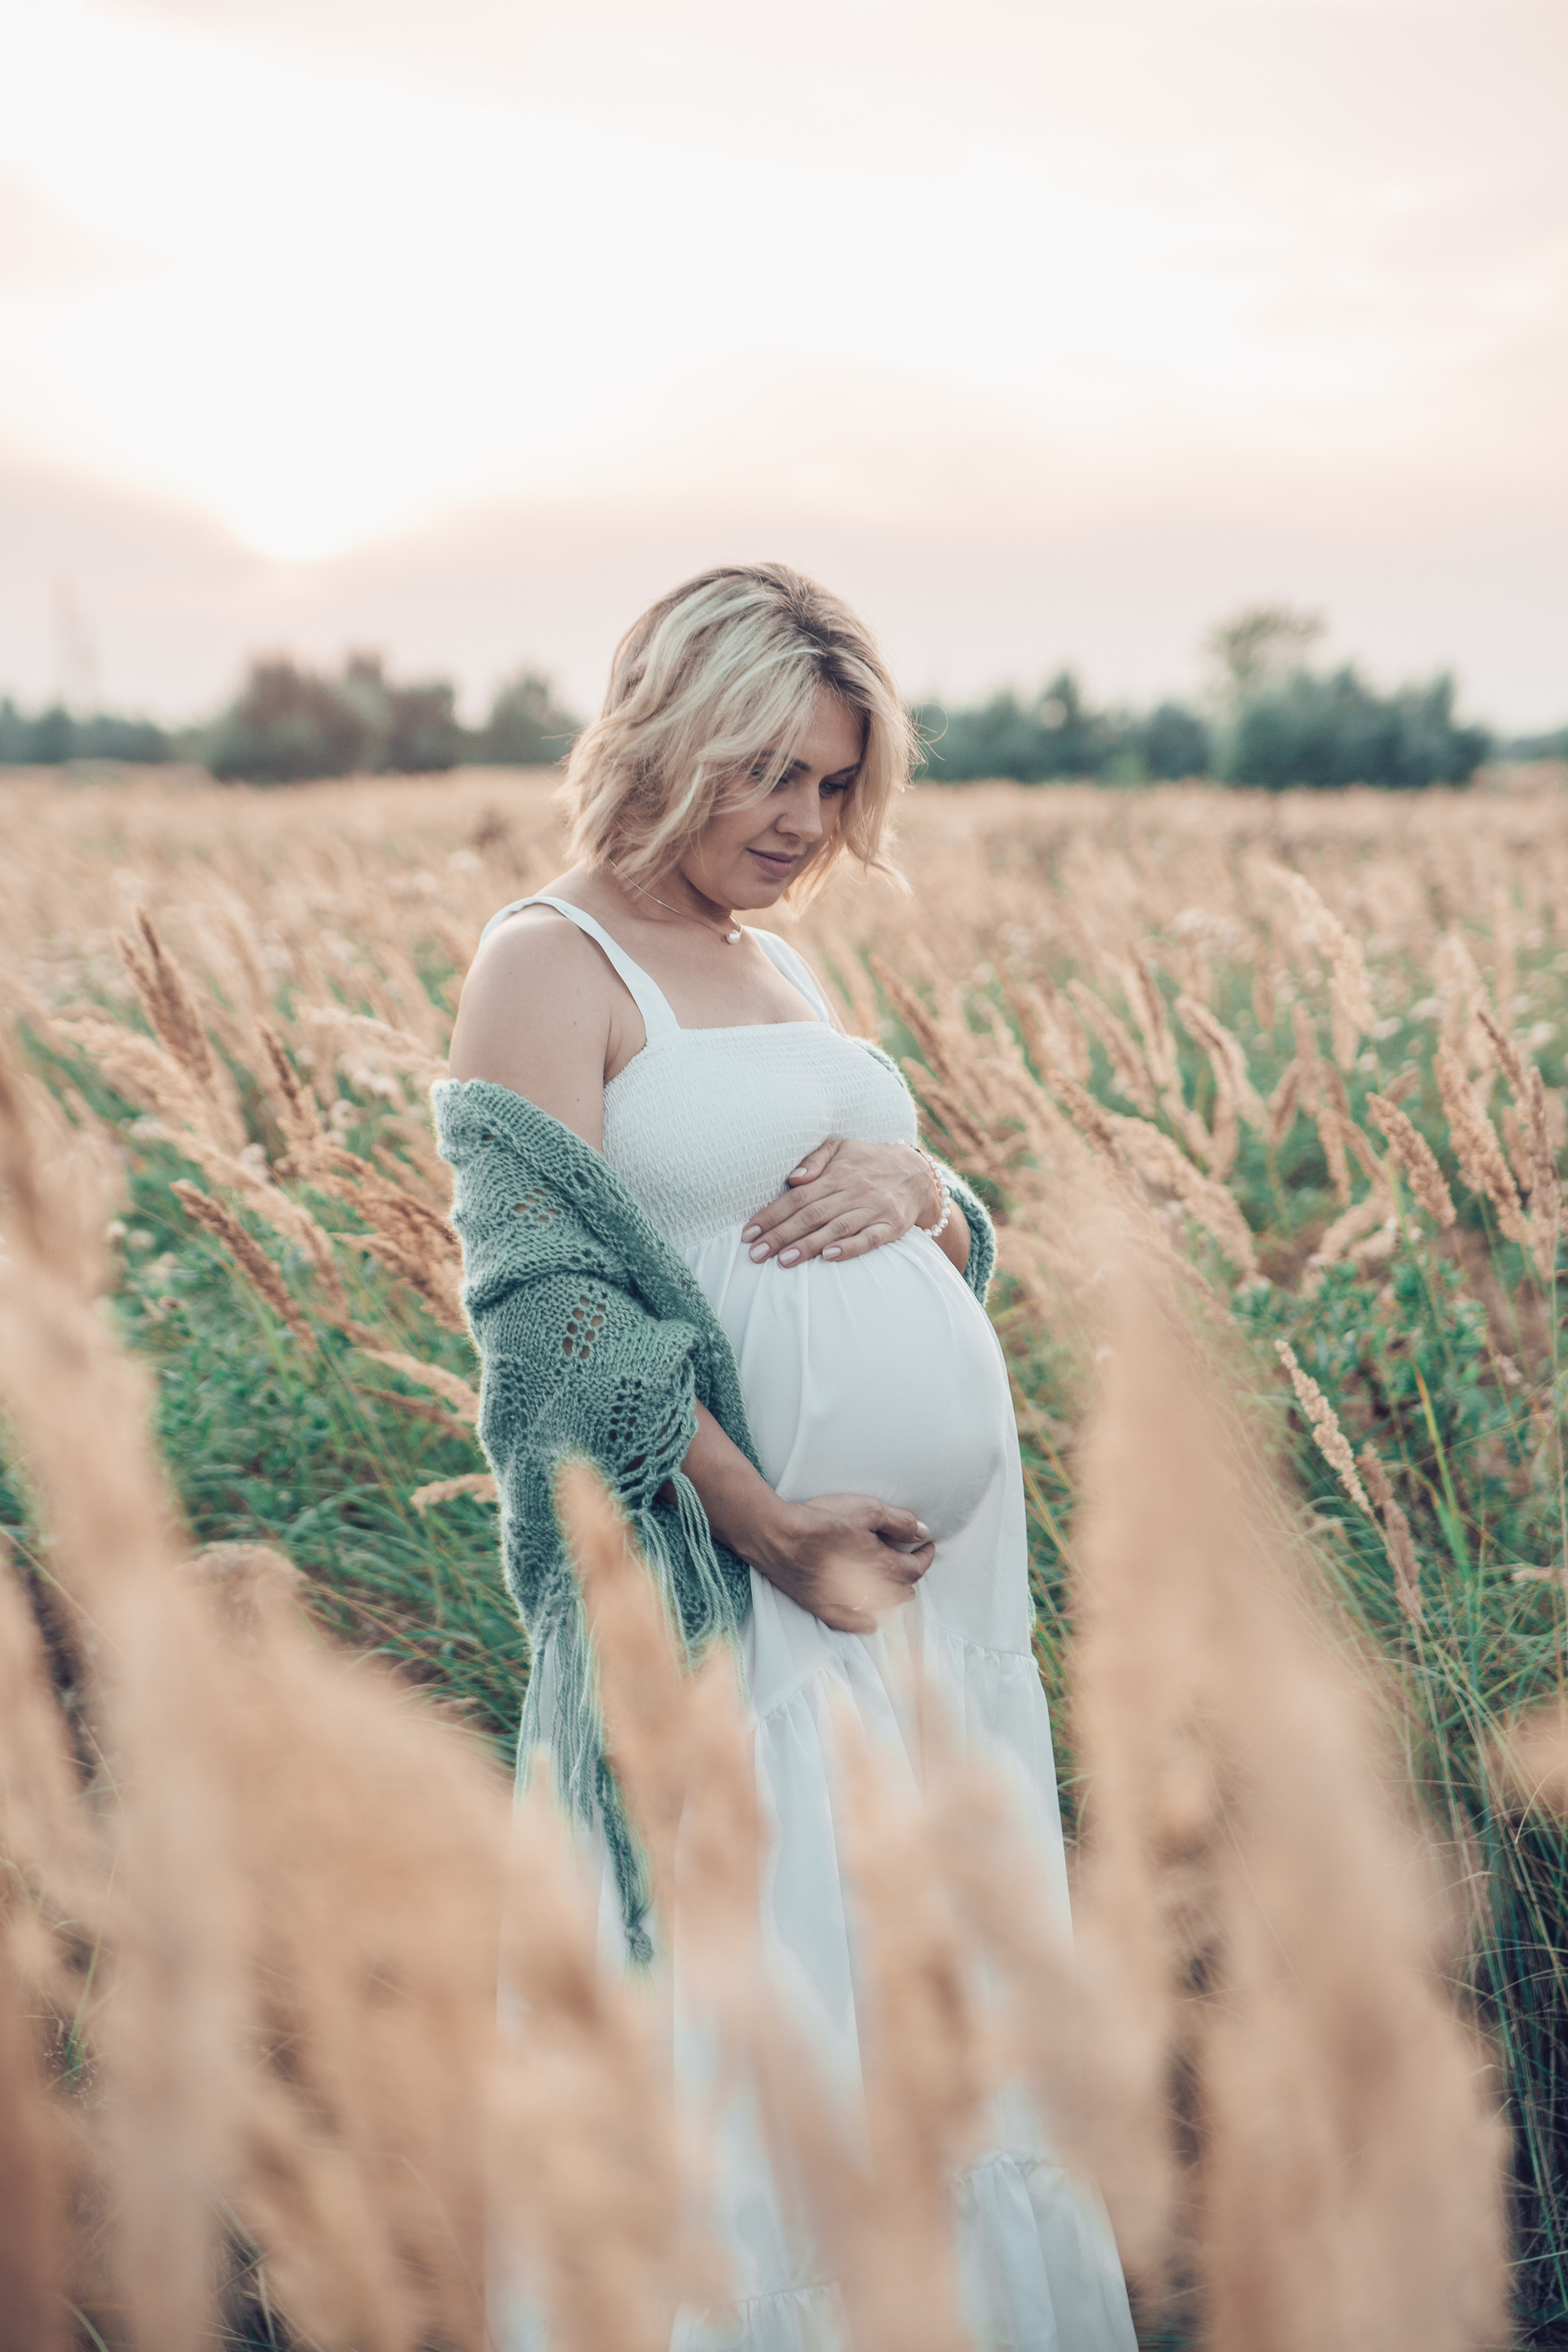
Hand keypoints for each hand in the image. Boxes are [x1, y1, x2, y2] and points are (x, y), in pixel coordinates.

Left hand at [741, 1137, 939, 1268]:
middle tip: (756, 1254)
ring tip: (783, 1261)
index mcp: (837, 1174)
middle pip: (811, 1215)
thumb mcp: (842, 1148)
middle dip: (781, 1235)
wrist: (918, 1174)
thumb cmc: (868, 1162)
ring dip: (808, 1245)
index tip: (749, 1232)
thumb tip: (793, 1179)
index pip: (798, 1197)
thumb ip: (815, 1159)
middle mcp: (853, 1191)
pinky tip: (830, 1257)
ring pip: (836, 1228)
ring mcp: (873, 1209)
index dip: (772, 1214)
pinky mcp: (891, 1226)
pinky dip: (850, 1248)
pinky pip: (870, 1239)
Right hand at [749, 1493, 935, 1632]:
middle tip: (912, 1560)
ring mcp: (847, 1602)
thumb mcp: (867, 1509)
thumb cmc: (822, 1521)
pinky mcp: (824, 1607)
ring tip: (899, 1586)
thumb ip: (899, 1522)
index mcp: (883, 1565)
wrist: (779, 1537)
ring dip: (895, 1597)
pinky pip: (852, 1623)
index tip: (927, 1544)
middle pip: (902, 1589)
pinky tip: (872, 1621)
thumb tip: (923, 1532)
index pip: (915, 1568)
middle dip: (911, 1574)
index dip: (925, 1556)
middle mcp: (869, 1590)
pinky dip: (866, 1623)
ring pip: (882, 1608)